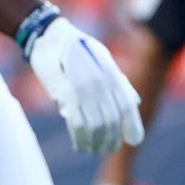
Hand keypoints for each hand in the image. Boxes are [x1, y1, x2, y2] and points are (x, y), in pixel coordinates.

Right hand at [27, 17, 143, 153]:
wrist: (50, 35)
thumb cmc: (76, 49)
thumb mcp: (103, 61)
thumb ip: (118, 82)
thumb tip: (135, 101)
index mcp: (112, 75)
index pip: (127, 105)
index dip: (132, 125)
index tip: (134, 141)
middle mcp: (101, 82)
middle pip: (112, 119)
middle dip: (110, 139)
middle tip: (105, 149)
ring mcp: (84, 87)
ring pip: (96, 124)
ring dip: (95, 142)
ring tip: (91, 149)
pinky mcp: (65, 91)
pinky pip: (77, 121)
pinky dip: (80, 137)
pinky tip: (79, 145)